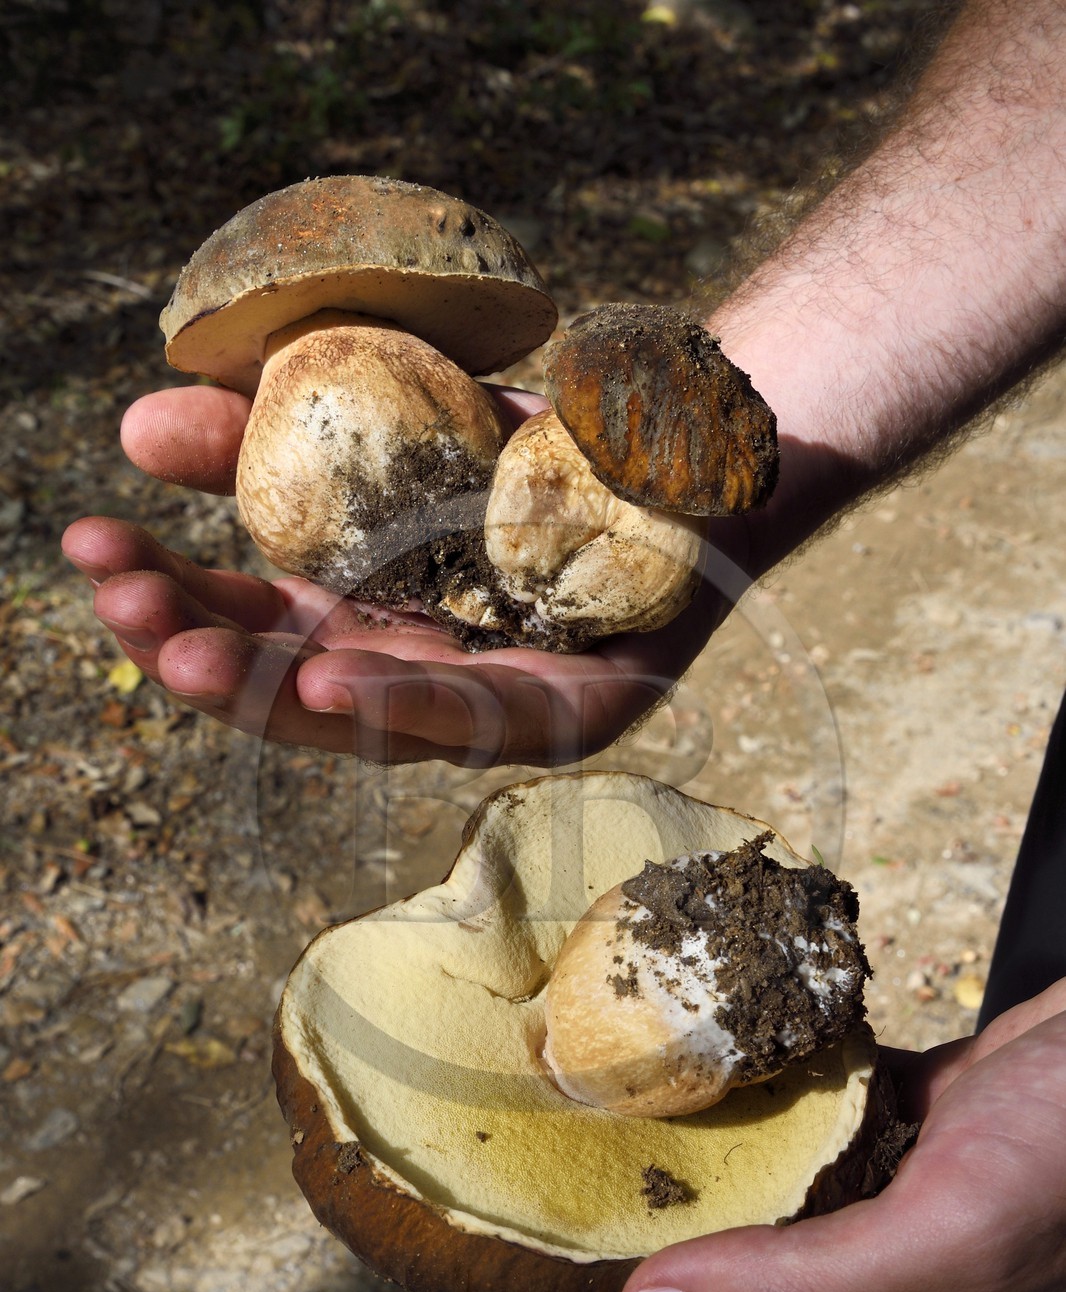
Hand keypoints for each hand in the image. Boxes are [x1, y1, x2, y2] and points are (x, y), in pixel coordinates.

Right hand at [64, 386, 746, 765]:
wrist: (674, 435)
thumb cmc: (522, 440)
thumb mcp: (384, 412)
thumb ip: (271, 425)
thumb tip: (136, 423)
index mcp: (361, 618)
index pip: (245, 625)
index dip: (164, 593)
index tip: (88, 546)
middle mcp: (415, 675)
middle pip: (285, 687)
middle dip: (194, 646)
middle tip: (121, 600)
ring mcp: (490, 704)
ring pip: (366, 722)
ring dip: (271, 691)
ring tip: (190, 654)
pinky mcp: (574, 713)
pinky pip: (484, 719)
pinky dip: (403, 702)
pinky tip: (327, 681)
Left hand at [492, 979, 1065, 1291]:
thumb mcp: (951, 1228)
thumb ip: (810, 1287)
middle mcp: (845, 1285)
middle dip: (588, 1286)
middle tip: (512, 1211)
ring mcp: (863, 1207)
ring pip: (723, 1227)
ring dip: (647, 1196)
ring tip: (572, 1136)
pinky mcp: (882, 1133)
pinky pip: (775, 1140)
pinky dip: (722, 1116)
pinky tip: (688, 1070)